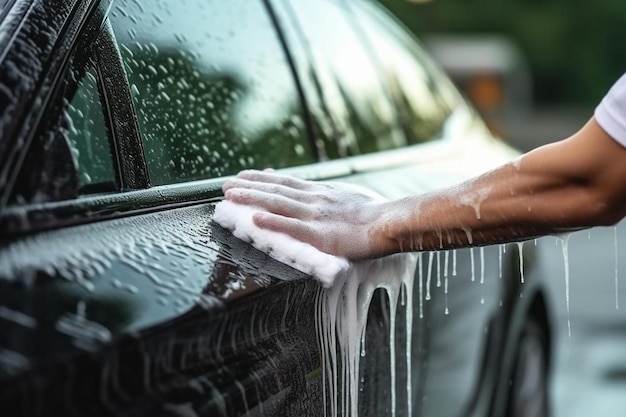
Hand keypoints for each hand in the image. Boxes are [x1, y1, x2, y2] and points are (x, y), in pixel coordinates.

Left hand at [222, 170, 391, 259]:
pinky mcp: (320, 235)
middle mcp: (314, 200)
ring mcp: (315, 217)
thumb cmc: (373, 213)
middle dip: (248, 186)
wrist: (390, 222)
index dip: (262, 178)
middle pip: (275, 189)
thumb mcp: (346, 195)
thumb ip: (325, 195)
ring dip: (252, 198)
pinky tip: (255, 218)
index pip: (285, 182)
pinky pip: (292, 227)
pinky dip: (272, 221)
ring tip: (231, 195)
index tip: (243, 176)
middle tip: (226, 184)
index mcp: (320, 192)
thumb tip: (307, 190)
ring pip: (278, 204)